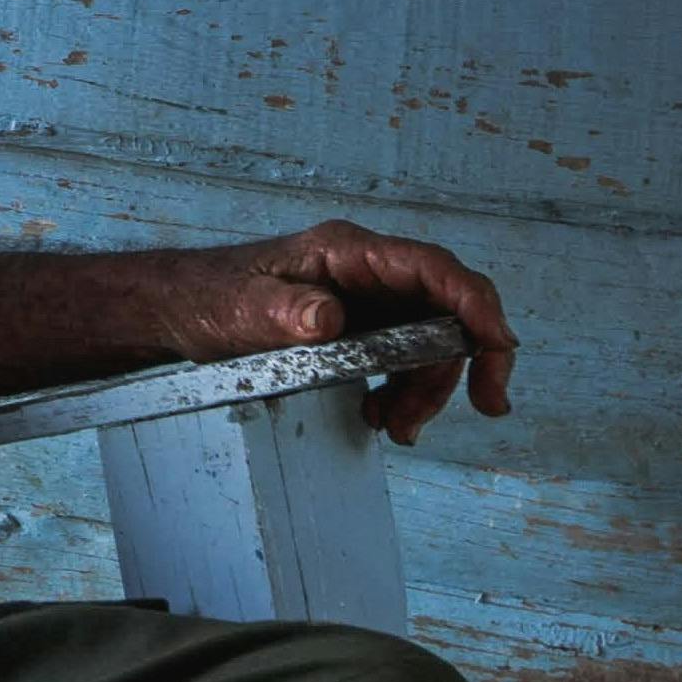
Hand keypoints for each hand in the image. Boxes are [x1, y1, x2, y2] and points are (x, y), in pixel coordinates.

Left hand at [153, 219, 517, 445]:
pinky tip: (382, 417)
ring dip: (428, 389)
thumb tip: (329, 318)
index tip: (500, 350)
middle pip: (447, 309)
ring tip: (398, 428)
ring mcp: (367, 300)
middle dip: (463, 362)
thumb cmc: (209, 297)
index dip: (477, 306)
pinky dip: (404, 391)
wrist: (182, 310)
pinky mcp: (360, 329)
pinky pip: (403, 358)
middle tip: (483, 407)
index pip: (435, 270)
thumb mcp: (240, 308)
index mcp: (349, 253)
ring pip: (430, 342)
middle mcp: (368, 272)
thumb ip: (283, 310)